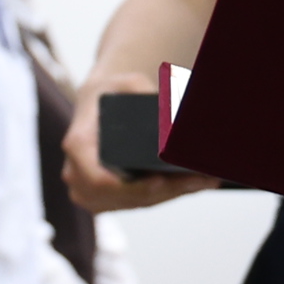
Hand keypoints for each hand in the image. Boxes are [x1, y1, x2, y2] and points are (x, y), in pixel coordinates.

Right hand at [63, 87, 218, 215]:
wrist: (100, 103)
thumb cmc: (112, 91)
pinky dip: (168, 193)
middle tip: (200, 179)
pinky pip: (140, 201)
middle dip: (167, 190)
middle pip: (127, 195)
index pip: (99, 179)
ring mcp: (91, 191)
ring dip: (174, 193)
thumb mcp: (126, 83)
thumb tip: (168, 116)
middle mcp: (78, 174)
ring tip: (206, 180)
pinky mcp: (108, 198)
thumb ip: (143, 91)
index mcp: (78, 146)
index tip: (158, 181)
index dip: (129, 186)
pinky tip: (194, 184)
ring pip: (138, 201)